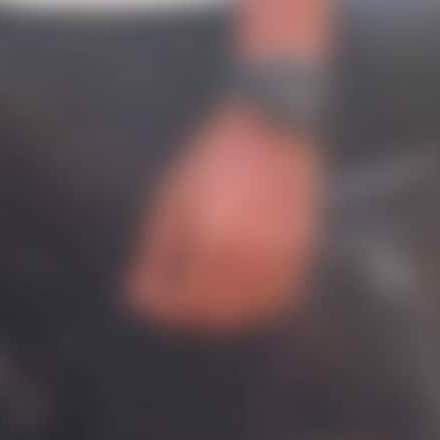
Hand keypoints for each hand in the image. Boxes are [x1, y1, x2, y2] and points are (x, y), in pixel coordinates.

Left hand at [122, 103, 323, 333]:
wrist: (270, 129)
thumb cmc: (213, 160)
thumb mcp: (173, 200)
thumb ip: (156, 253)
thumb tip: (138, 297)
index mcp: (211, 239)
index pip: (180, 300)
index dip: (158, 305)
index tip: (142, 298)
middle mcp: (248, 253)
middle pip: (211, 310)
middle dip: (184, 309)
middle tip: (166, 297)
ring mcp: (279, 255)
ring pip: (245, 309)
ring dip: (219, 310)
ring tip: (197, 292)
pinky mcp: (301, 252)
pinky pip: (275, 297)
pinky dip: (254, 302)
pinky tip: (235, 289)